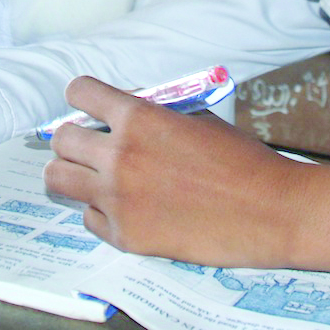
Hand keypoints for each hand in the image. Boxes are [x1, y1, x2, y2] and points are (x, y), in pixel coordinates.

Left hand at [44, 77, 329, 274]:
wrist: (271, 211)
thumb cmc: (241, 160)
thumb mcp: (196, 120)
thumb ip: (153, 116)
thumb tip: (122, 114)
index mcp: (138, 118)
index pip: (79, 93)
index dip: (82, 98)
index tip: (87, 107)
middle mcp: (119, 156)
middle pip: (60, 141)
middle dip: (73, 141)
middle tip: (90, 148)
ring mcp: (117, 199)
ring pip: (58, 180)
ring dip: (74, 175)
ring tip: (94, 178)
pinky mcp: (125, 236)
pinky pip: (89, 218)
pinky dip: (102, 213)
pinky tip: (127, 210)